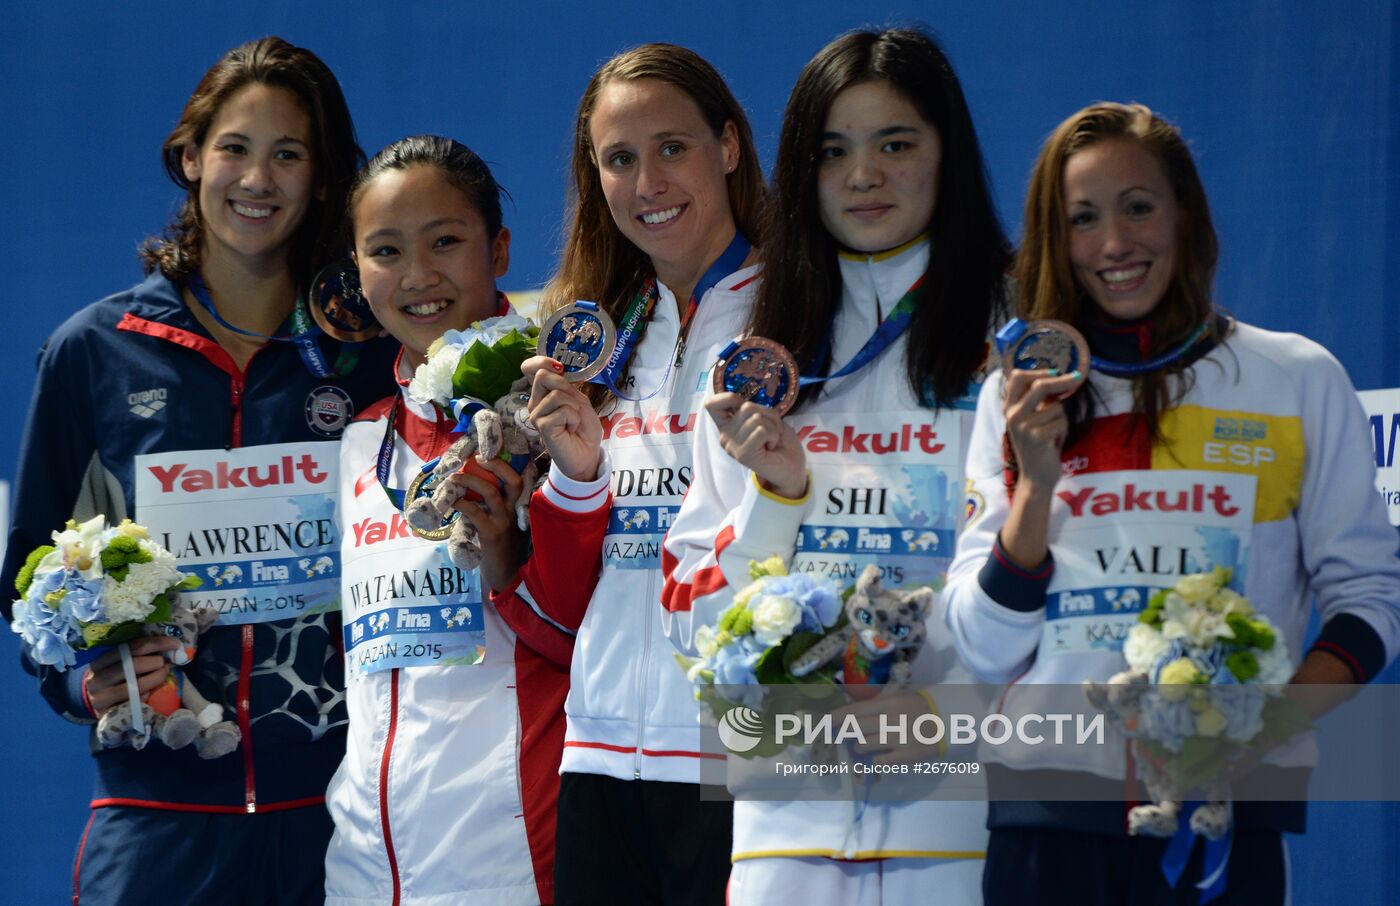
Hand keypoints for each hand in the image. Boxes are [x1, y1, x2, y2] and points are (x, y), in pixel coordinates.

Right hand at [84, 635, 179, 715]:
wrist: (97, 706)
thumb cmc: (114, 682)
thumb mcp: (119, 666)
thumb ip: (137, 656)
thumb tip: (167, 646)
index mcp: (100, 662)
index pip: (131, 647)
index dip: (156, 643)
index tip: (175, 643)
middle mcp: (96, 679)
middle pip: (132, 664)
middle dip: (155, 661)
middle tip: (165, 663)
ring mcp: (100, 698)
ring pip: (135, 684)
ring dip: (156, 677)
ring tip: (163, 674)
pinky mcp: (108, 714)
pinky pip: (133, 702)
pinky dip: (145, 696)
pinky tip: (149, 692)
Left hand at [451, 457, 525, 591]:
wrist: (505, 574)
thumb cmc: (501, 546)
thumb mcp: (503, 523)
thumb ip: (492, 506)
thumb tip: (468, 489)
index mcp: (518, 506)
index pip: (521, 479)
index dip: (508, 465)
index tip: (490, 454)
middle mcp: (514, 511)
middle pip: (513, 480)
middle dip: (496, 465)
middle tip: (477, 458)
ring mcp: (504, 522)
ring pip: (491, 492)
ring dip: (470, 481)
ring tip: (455, 478)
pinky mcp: (491, 534)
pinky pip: (475, 512)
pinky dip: (462, 503)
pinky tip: (453, 502)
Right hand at [521, 355, 602, 481]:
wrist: (587, 454)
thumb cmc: (584, 429)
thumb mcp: (579, 400)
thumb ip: (566, 385)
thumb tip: (555, 367)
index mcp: (543, 393)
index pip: (530, 367)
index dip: (542, 361)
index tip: (559, 368)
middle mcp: (536, 402)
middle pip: (542, 375)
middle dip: (565, 386)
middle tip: (573, 405)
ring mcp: (536, 414)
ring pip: (556, 394)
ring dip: (574, 407)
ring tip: (573, 421)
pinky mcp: (541, 426)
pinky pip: (562, 410)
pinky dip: (574, 418)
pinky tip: (571, 429)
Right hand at [704, 392, 806, 498]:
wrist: (792, 468)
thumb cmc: (780, 442)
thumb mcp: (765, 418)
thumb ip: (751, 410)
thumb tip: (744, 402)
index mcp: (727, 425)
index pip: (711, 404)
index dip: (728, 397)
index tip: (745, 407)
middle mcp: (725, 436)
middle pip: (746, 407)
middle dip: (768, 415)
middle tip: (771, 431)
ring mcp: (732, 446)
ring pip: (756, 418)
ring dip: (773, 426)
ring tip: (772, 440)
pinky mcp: (743, 454)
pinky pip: (762, 430)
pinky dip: (774, 435)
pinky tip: (772, 446)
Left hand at [834, 691, 941, 765]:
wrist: (948, 722)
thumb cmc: (920, 708)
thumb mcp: (899, 699)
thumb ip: (877, 706)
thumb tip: (850, 714)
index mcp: (888, 703)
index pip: (854, 710)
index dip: (835, 717)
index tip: (824, 723)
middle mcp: (890, 720)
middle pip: (854, 728)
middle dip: (843, 733)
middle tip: (841, 735)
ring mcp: (898, 739)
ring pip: (863, 745)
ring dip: (858, 746)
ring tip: (864, 745)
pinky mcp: (906, 756)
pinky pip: (880, 761)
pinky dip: (876, 759)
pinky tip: (880, 756)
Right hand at [1002, 368, 1083, 491]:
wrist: (1035, 478)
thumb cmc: (1038, 448)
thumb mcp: (1031, 421)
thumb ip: (1037, 402)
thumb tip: (1058, 380)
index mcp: (1009, 409)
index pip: (1016, 378)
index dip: (1037, 371)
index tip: (1055, 372)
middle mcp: (1013, 415)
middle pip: (1040, 385)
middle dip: (1062, 380)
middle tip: (1077, 377)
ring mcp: (1024, 426)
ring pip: (1056, 407)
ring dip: (1062, 419)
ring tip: (1054, 434)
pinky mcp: (1038, 436)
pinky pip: (1061, 422)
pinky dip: (1064, 431)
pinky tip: (1055, 442)